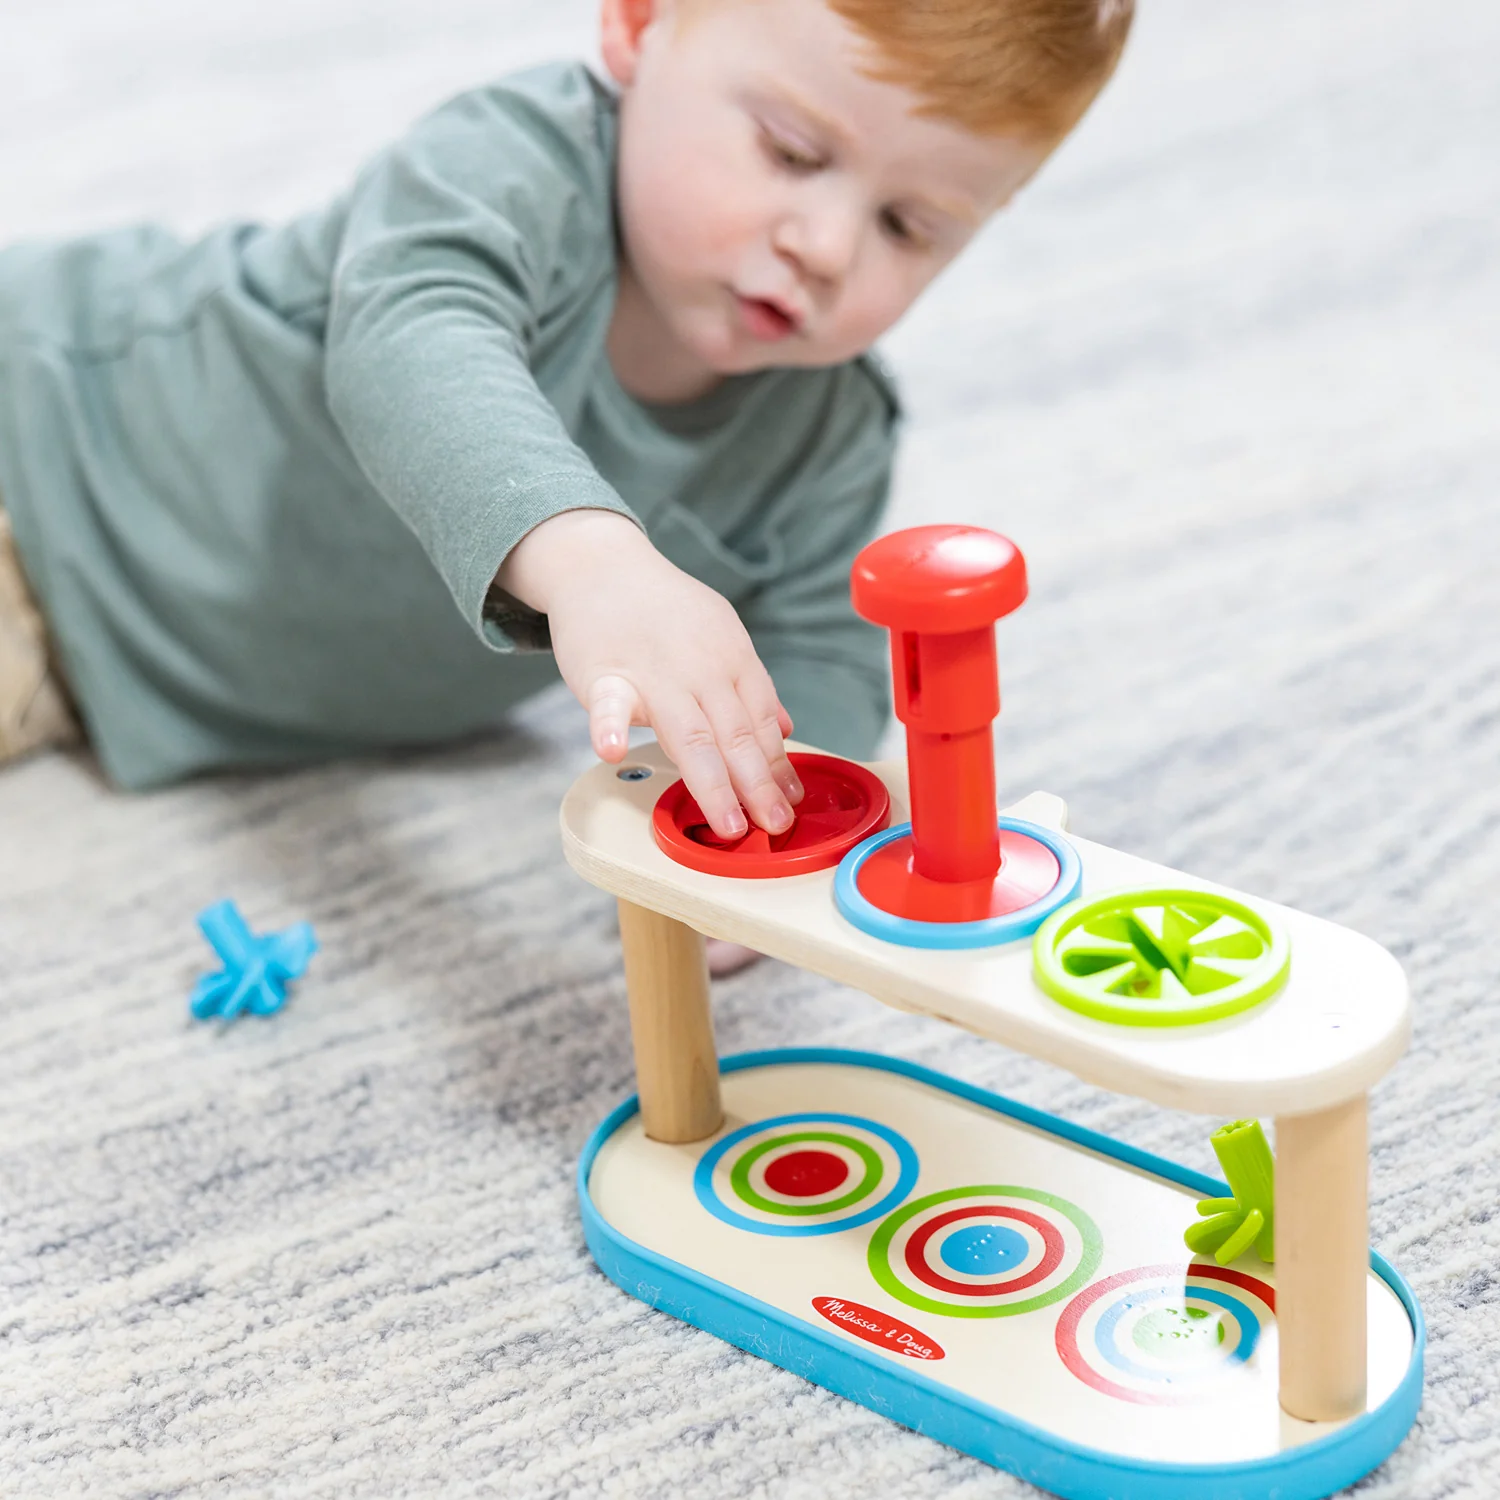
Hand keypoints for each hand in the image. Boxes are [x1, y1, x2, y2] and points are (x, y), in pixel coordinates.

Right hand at [496, 510, 803, 839]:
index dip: (778, 767)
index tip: (789, 804)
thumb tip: (784, 728)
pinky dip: (609, 726)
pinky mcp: (604, 672)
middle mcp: (702, 668)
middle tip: (774, 826)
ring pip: (689, 733)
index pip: (762, 722)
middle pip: (736, 736)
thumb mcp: (720, 634)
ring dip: (711, 782)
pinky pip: (609, 703)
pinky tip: (612, 751)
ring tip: (728, 823)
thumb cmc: (661, 610)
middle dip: (758, 786)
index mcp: (733, 660)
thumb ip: (750, 685)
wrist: (602, 563)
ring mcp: (653, 672)